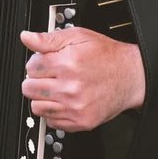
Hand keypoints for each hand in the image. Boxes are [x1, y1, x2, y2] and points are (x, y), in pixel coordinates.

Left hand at [21, 27, 144, 131]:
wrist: (130, 77)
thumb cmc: (106, 56)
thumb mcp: (78, 37)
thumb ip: (49, 38)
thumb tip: (26, 37)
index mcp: (68, 63)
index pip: (31, 67)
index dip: (36, 63)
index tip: (44, 63)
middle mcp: (70, 87)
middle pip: (29, 88)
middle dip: (35, 80)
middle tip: (48, 76)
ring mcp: (75, 107)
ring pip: (36, 107)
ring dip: (42, 98)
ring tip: (56, 89)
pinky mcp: (80, 121)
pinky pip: (51, 121)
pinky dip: (54, 112)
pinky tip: (64, 101)